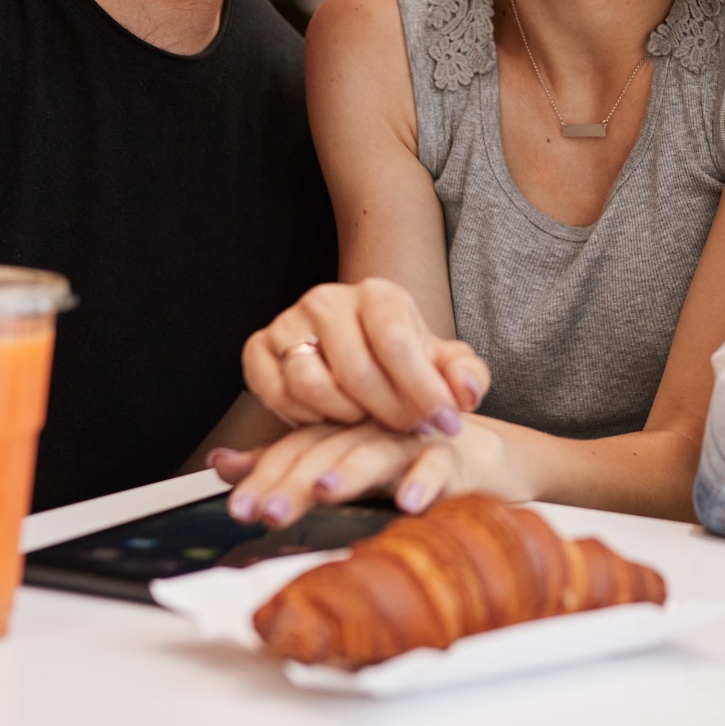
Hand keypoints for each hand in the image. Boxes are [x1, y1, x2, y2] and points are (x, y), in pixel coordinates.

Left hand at [210, 418, 510, 523]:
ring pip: (374, 452)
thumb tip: (221, 464)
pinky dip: (424, 482)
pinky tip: (408, 504)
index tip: (240, 510)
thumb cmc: (400, 460)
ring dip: (350, 473)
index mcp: (338, 430)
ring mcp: (409, 439)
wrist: (479, 454)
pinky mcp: (451, 454)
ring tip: (325, 493)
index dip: (265, 476)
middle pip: (324, 451)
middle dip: (294, 482)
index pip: (293, 449)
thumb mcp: (339, 463)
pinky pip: (436, 465)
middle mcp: (368, 429)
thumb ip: (286, 463)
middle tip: (269, 514)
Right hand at [242, 278, 490, 435]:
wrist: (356, 358)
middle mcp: (327, 300)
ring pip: (309, 383)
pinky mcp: (258, 350)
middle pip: (355, 370)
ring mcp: (288, 323)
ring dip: (345, 417)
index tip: (446, 424)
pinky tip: (330, 420)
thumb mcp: (443, 366)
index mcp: (377, 294)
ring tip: (368, 421)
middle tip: (408, 430)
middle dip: (388, 412)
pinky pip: (274, 394)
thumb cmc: (403, 363)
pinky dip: (303, 418)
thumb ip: (466, 375)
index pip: (396, 340)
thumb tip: (466, 393)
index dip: (423, 389)